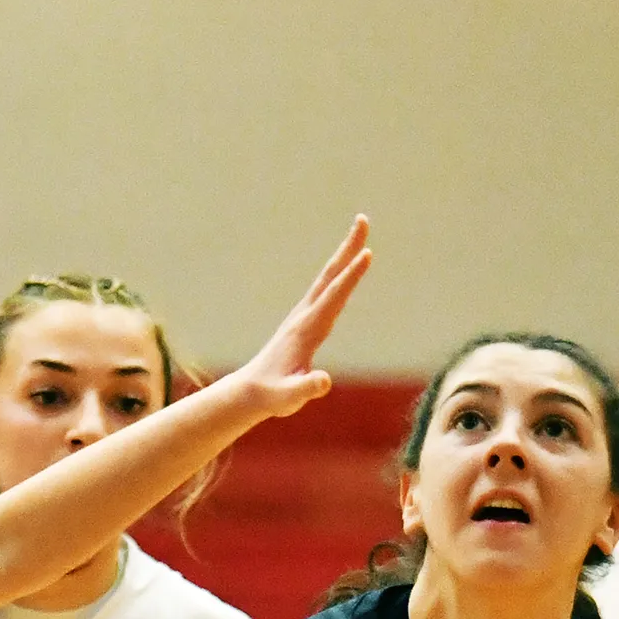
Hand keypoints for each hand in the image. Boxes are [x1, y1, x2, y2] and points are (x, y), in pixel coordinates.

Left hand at [226, 217, 373, 421]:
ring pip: (327, 279)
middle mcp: (304, 316)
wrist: (250, 392)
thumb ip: (307, 389)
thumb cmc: (273, 396)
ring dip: (344, 255)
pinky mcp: (303, 320)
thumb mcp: (290, 397)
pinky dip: (337, 273)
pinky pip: (324, 290)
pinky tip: (343, 268)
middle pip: (330, 276)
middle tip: (363, 220)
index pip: (333, 298)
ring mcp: (302, 316)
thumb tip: (324, 381)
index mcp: (307, 330)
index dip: (351, 277)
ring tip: (359, 234)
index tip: (367, 254)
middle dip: (348, 248)